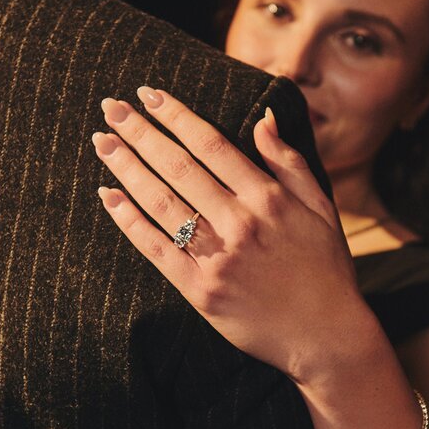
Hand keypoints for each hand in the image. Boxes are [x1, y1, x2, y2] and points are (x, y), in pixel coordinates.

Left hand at [91, 87, 375, 383]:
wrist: (325, 334)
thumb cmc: (325, 267)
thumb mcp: (320, 207)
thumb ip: (289, 161)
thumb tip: (264, 116)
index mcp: (268, 197)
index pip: (211, 144)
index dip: (176, 116)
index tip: (149, 95)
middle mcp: (240, 222)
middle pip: (178, 166)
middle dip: (140, 132)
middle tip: (110, 107)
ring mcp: (218, 258)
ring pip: (161, 203)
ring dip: (127, 168)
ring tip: (103, 142)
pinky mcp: (200, 290)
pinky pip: (156, 249)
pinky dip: (129, 220)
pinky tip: (108, 196)